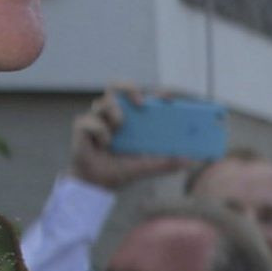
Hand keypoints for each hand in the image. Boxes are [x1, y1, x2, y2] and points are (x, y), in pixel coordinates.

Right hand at [68, 85, 188, 190]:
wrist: (98, 184)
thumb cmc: (120, 169)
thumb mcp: (147, 166)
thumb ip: (166, 162)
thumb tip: (190, 161)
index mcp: (130, 118)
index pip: (140, 96)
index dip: (152, 92)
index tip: (167, 97)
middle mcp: (113, 113)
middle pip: (117, 86)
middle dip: (129, 88)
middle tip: (141, 103)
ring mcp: (97, 118)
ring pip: (104, 102)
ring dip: (114, 115)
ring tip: (117, 133)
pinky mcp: (82, 126)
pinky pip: (91, 122)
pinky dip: (100, 133)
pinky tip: (103, 145)